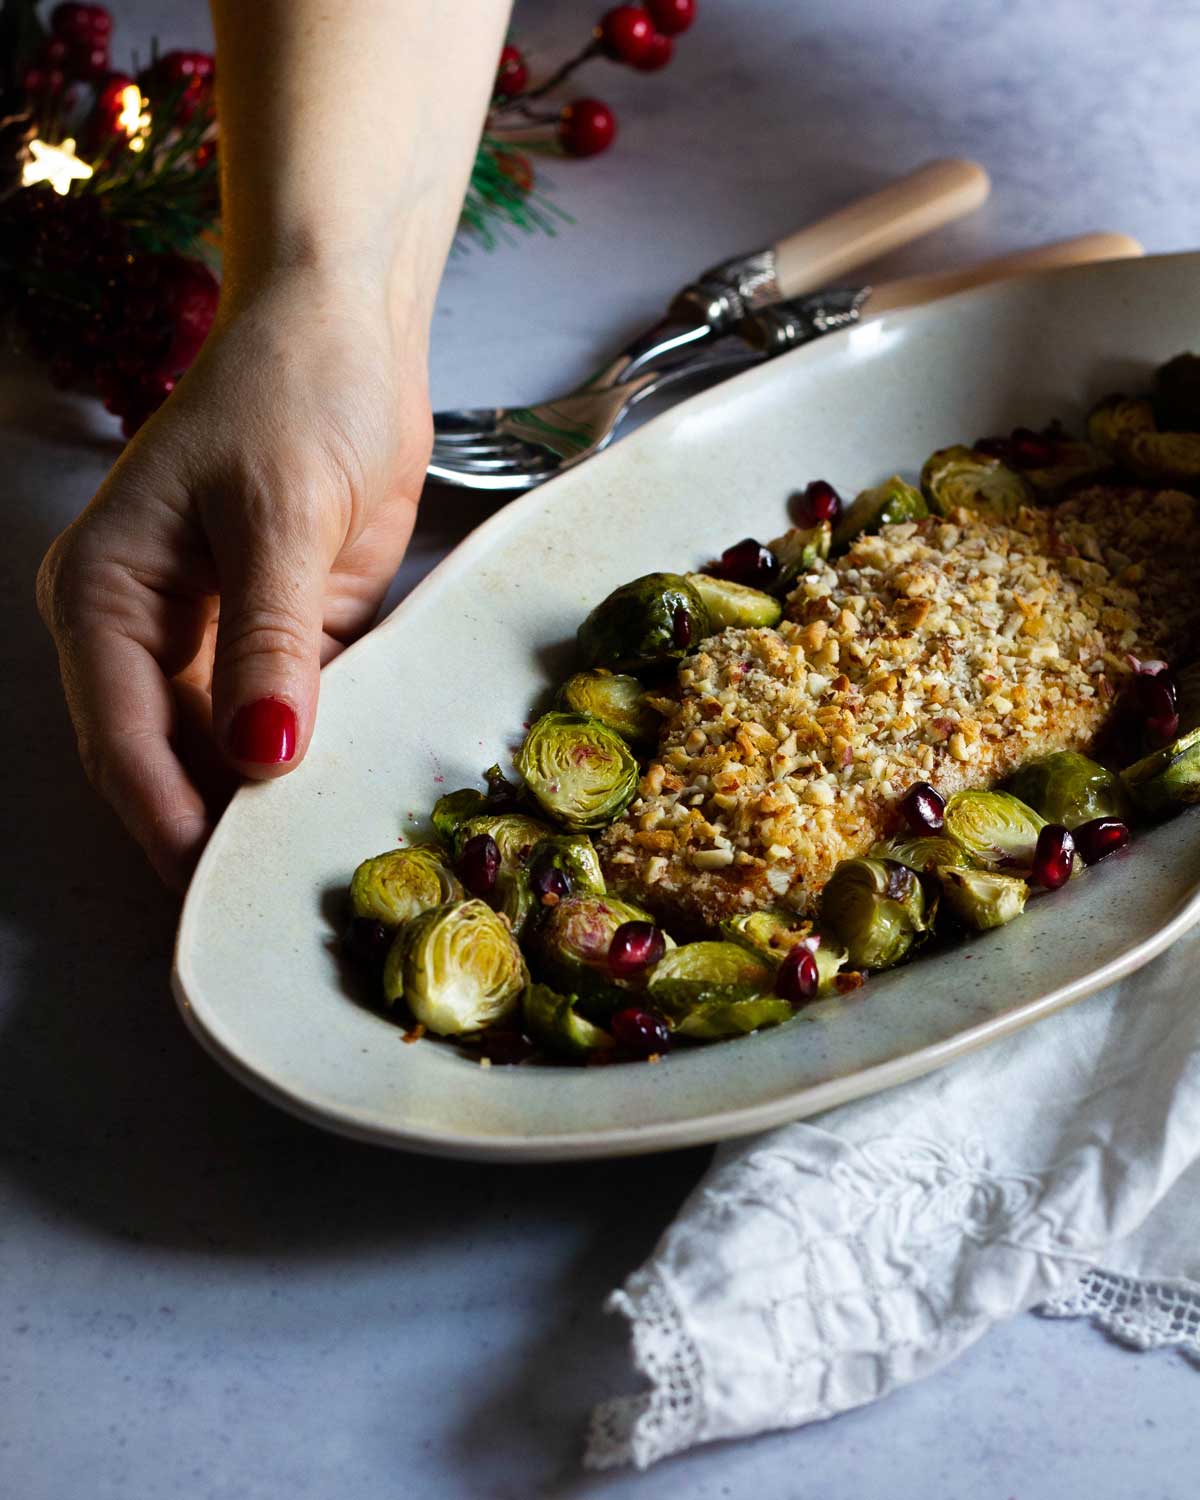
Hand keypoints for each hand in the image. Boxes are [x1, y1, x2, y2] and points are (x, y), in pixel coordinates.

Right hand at [37, 268, 431, 891]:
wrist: (349, 335)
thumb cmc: (291, 394)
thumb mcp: (277, 513)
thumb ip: (270, 638)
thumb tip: (262, 754)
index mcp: (107, 596)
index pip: (122, 733)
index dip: (165, 814)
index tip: (214, 887)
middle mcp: (150, 632)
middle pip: (171, 759)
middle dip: (218, 826)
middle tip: (275, 900)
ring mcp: (221, 642)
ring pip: (235, 752)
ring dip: (276, 800)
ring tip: (323, 864)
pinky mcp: (288, 641)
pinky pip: (299, 718)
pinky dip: (324, 755)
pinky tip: (360, 798)